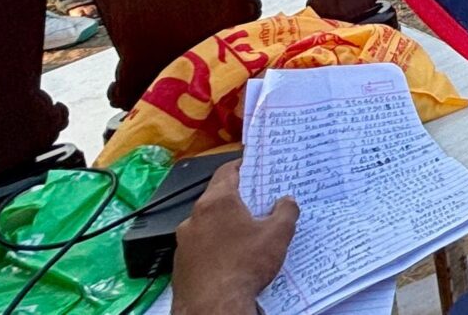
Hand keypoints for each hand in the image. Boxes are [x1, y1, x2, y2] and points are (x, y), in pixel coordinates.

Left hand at [171, 163, 297, 314]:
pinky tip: (228, 260)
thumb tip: (287, 202)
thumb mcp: (277, 235)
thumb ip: (285, 212)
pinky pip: (198, 246)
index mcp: (217, 202)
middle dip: (235, 200)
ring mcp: (183, 241)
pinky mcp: (180, 263)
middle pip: (216, 198)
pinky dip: (212, 247)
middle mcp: (194, 217)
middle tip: (255, 205)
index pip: (227, 171)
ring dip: (222, 225)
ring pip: (205, 224)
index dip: (242, 166)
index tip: (252, 166)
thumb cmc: (243, 266)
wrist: (213, 306)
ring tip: (243, 238)